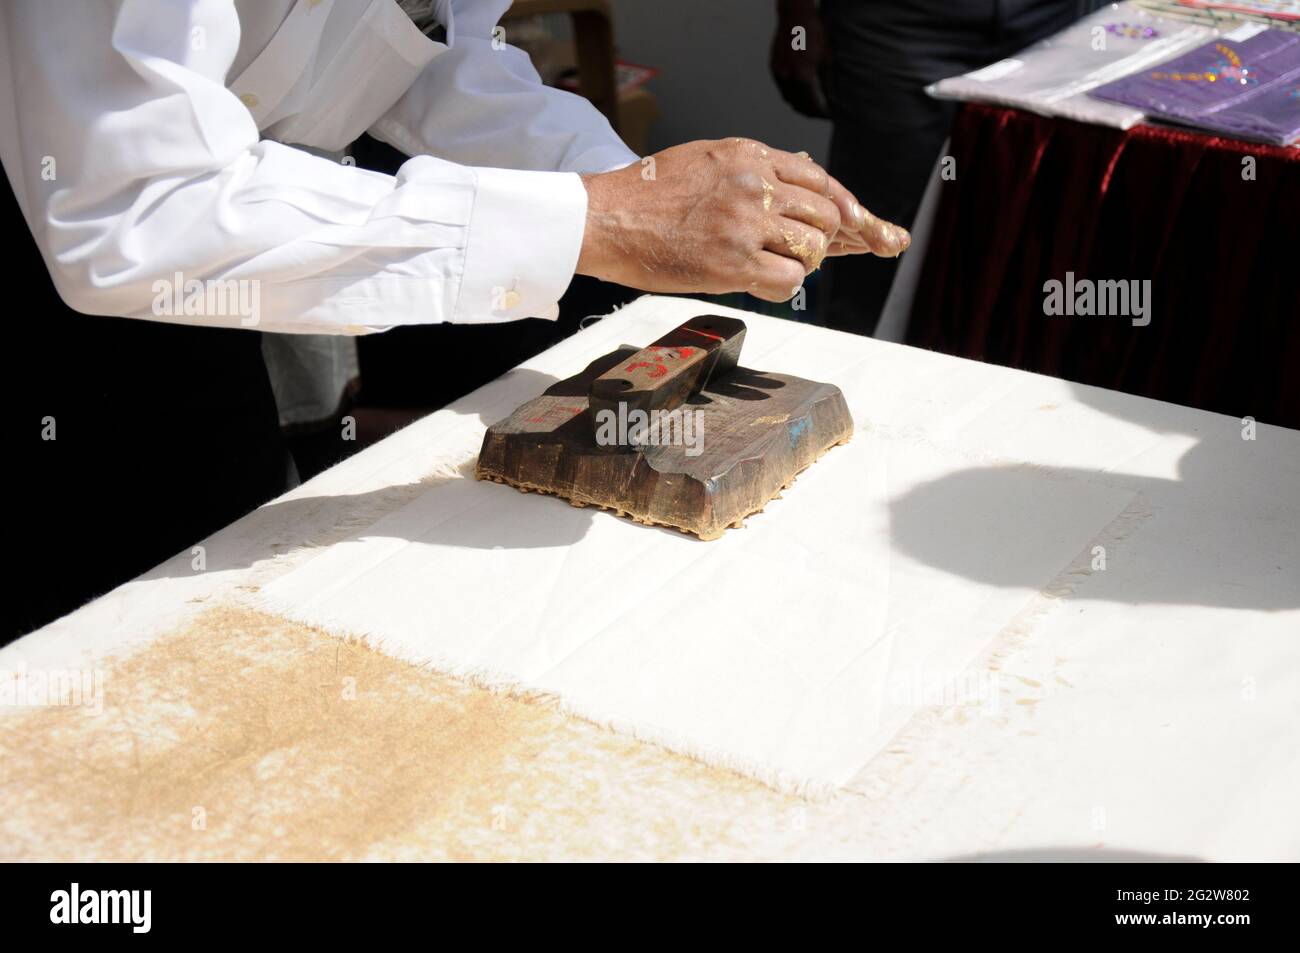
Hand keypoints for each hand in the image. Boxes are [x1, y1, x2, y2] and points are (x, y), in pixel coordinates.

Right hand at [577, 138, 908, 303]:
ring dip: (799, 263)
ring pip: (811, 248)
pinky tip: (759, 281)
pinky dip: (783, 285)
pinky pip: (790, 279)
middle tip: (792, 252)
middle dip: (818, 239)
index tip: (856, 224)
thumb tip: (794, 183)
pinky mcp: (734, 262)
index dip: (843, 206)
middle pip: (824, 216)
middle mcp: (754, 184)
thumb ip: (750, 169)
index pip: (820, 180)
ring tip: (767, 265)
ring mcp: (745, 223)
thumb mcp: (705, 159)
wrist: (606, 218)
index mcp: (749, 156)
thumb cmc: (647, 195)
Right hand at [770, 0, 829, 117]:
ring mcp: (778, 73)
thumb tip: (832, 101)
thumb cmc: (814, 33)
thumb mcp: (826, 59)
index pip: (812, 105)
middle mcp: (788, 77)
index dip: (821, 113)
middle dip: (811, 113)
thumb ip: (827, 84)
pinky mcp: (774, 68)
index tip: (829, 116)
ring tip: (812, 105)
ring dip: (800, 105)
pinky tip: (801, 92)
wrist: (795, 15)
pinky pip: (782, 88)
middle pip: (798, 106)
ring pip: (788, 99)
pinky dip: (791, 94)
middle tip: (822, 114)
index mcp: (802, 76)